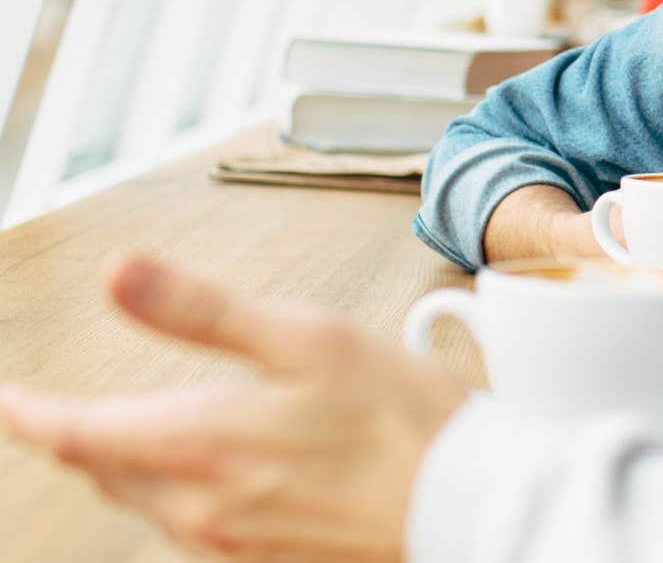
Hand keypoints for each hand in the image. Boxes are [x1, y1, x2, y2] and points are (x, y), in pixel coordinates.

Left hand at [0, 252, 464, 561]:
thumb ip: (201, 309)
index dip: (28, 411)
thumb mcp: (307, 337)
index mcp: (197, 442)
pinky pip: (198, 526)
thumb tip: (118, 272)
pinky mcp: (270, 559)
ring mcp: (233, 540)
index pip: (73, 433)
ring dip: (132, 464)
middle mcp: (200, 504)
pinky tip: (221, 471)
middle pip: (105, 470)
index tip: (7, 396)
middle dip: (81, 436)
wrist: (470, 506)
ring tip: (137, 433)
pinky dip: (186, 492)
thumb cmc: (403, 421)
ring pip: (150, 501)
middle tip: (64, 410)